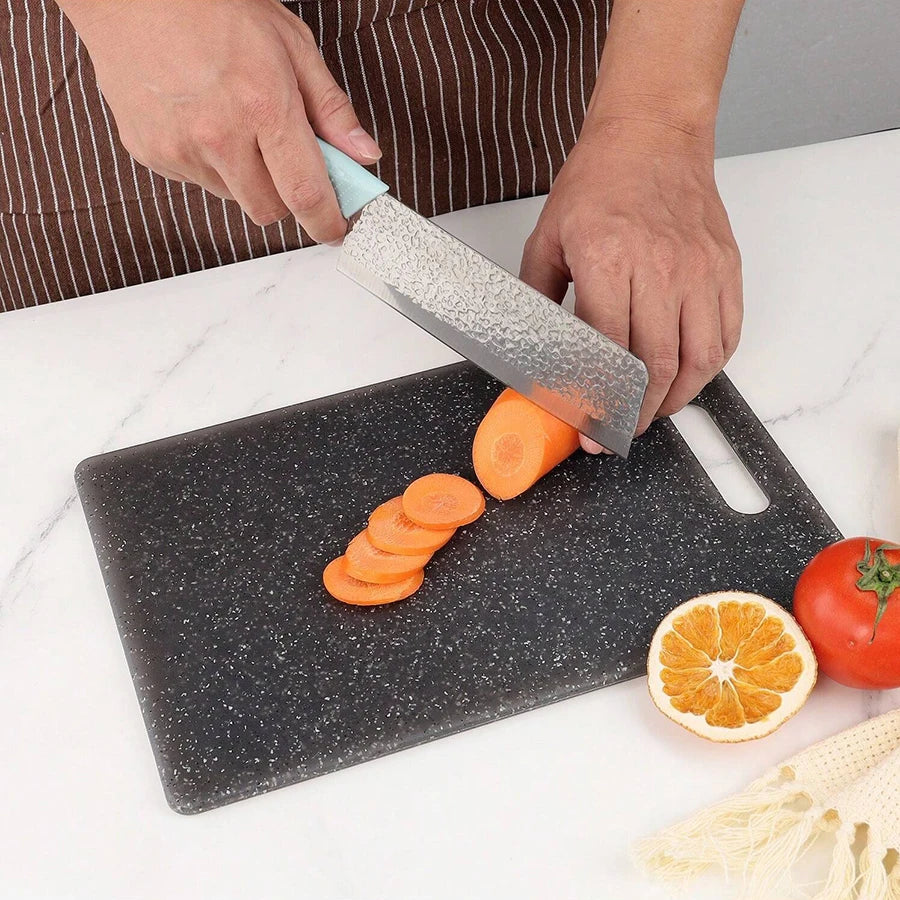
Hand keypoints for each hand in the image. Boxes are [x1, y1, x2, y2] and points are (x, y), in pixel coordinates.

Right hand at [61, 0, 380, 241]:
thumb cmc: (212, 5)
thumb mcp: (291, 45)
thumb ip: (331, 108)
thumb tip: (364, 154)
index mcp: (263, 106)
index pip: (305, 193)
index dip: (326, 221)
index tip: (335, 228)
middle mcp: (219, 135)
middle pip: (269, 210)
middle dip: (285, 196)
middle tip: (284, 159)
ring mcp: (180, 148)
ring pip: (233, 197)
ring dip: (246, 178)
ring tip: (234, 124)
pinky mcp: (151, 153)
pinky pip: (196, 181)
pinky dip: (209, 164)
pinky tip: (201, 120)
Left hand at [520, 117, 741, 451]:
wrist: (653, 134)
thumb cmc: (600, 181)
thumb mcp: (548, 237)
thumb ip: (536, 297)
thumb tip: (531, 346)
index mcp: (609, 261)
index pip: (609, 352)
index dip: (600, 400)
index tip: (593, 429)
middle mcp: (661, 269)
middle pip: (658, 366)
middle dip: (637, 413)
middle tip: (620, 431)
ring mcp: (700, 270)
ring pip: (700, 360)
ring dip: (676, 399)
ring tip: (652, 412)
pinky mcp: (725, 269)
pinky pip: (727, 334)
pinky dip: (709, 367)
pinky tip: (687, 377)